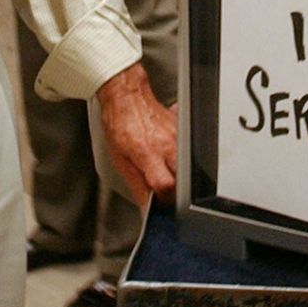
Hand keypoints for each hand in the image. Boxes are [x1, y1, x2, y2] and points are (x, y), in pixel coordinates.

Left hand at [95, 63, 177, 206]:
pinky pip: (187, 151)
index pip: (166, 186)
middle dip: (175, 190)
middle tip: (162, 187)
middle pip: (183, 179)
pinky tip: (167, 153)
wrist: (126, 97)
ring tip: (162, 167)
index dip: (164, 199)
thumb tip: (146, 209)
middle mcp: (167, 145)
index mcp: (149, 154)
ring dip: (177, 174)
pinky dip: (180, 157)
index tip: (159, 201)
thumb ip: (137, 187)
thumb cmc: (119, 125)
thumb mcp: (121, 161)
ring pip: (187, 167)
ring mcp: (178, 136)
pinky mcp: (183, 129)